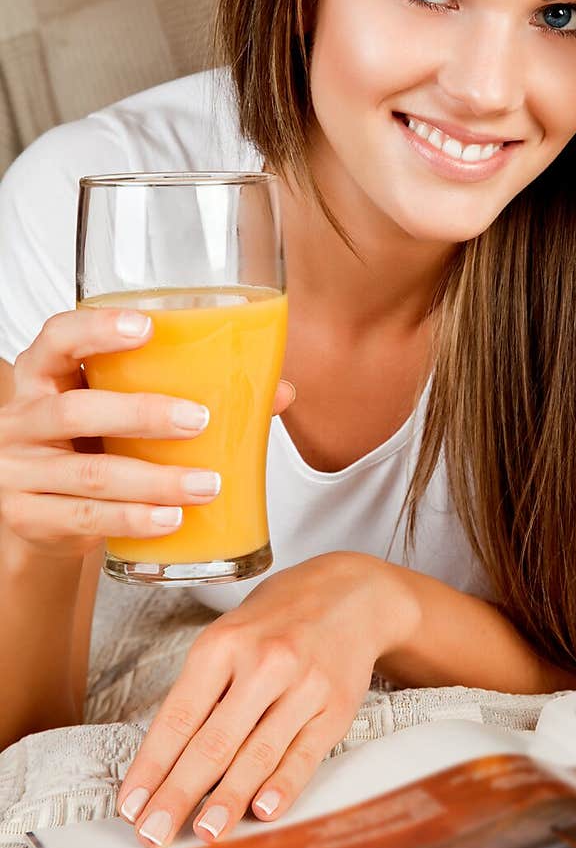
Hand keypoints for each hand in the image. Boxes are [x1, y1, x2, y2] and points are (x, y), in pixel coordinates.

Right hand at [0, 307, 293, 556]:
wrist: (40, 508)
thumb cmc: (92, 442)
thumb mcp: (120, 409)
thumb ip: (186, 391)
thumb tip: (278, 391)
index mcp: (44, 375)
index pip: (58, 337)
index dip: (97, 329)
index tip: (148, 327)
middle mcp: (23, 419)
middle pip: (76, 410)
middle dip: (142, 415)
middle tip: (200, 420)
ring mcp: (20, 471)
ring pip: (90, 474)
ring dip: (155, 481)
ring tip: (207, 485)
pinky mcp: (28, 517)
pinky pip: (84, 519)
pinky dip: (133, 520)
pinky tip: (171, 519)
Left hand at [116, 552, 413, 847]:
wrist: (350, 594)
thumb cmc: (278, 620)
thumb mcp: (230, 635)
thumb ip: (204, 690)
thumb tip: (169, 761)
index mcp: (223, 644)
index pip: (178, 717)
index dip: (151, 766)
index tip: (131, 804)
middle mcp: (263, 663)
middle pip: (213, 741)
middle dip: (178, 794)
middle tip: (154, 832)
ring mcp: (303, 686)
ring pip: (258, 753)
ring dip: (227, 799)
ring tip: (204, 833)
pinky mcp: (335, 708)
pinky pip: (304, 754)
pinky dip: (283, 785)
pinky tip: (264, 810)